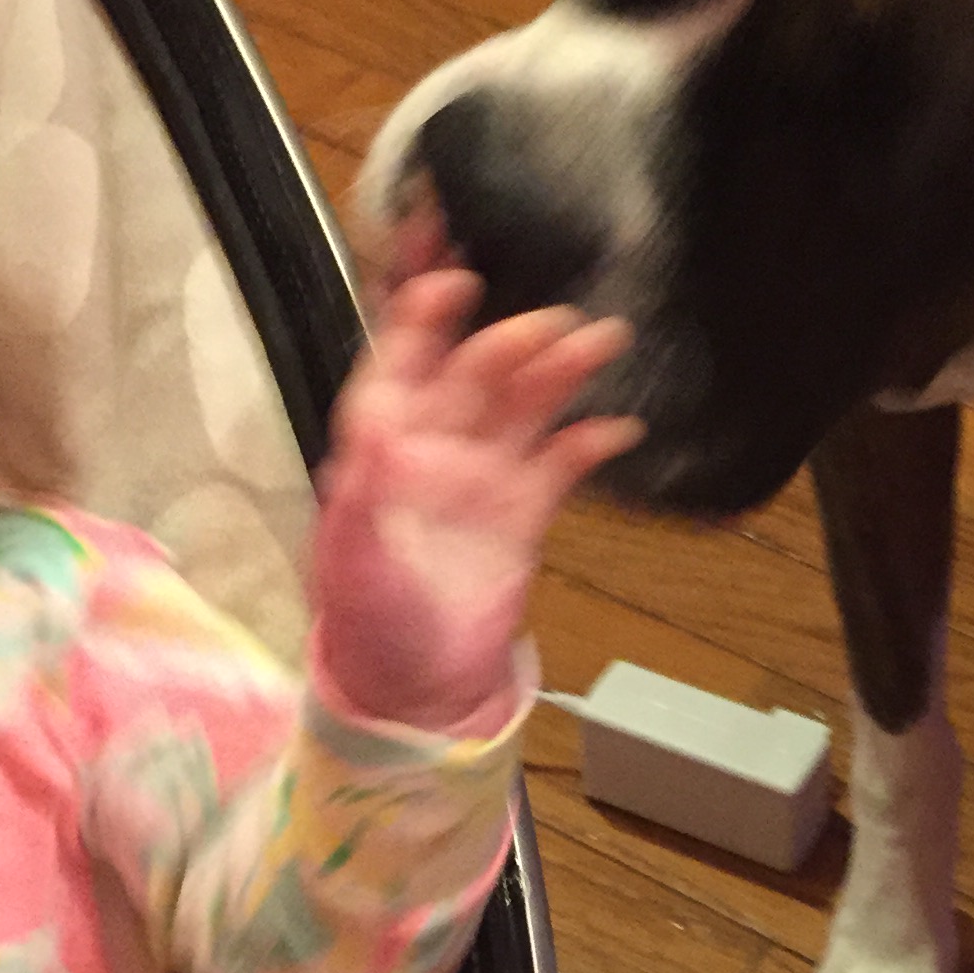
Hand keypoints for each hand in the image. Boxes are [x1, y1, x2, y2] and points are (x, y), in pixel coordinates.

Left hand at [311, 269, 640, 731]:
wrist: (417, 693)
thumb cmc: (369, 623)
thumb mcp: (353, 557)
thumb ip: (365, 488)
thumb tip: (376, 423)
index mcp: (383, 442)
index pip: (400, 357)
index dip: (422, 314)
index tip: (454, 279)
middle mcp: (436, 444)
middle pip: (477, 370)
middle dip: (514, 339)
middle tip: (557, 325)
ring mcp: (485, 474)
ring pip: (526, 403)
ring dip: (562, 371)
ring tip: (604, 342)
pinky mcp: (527, 510)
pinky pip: (563, 459)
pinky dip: (592, 440)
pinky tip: (621, 426)